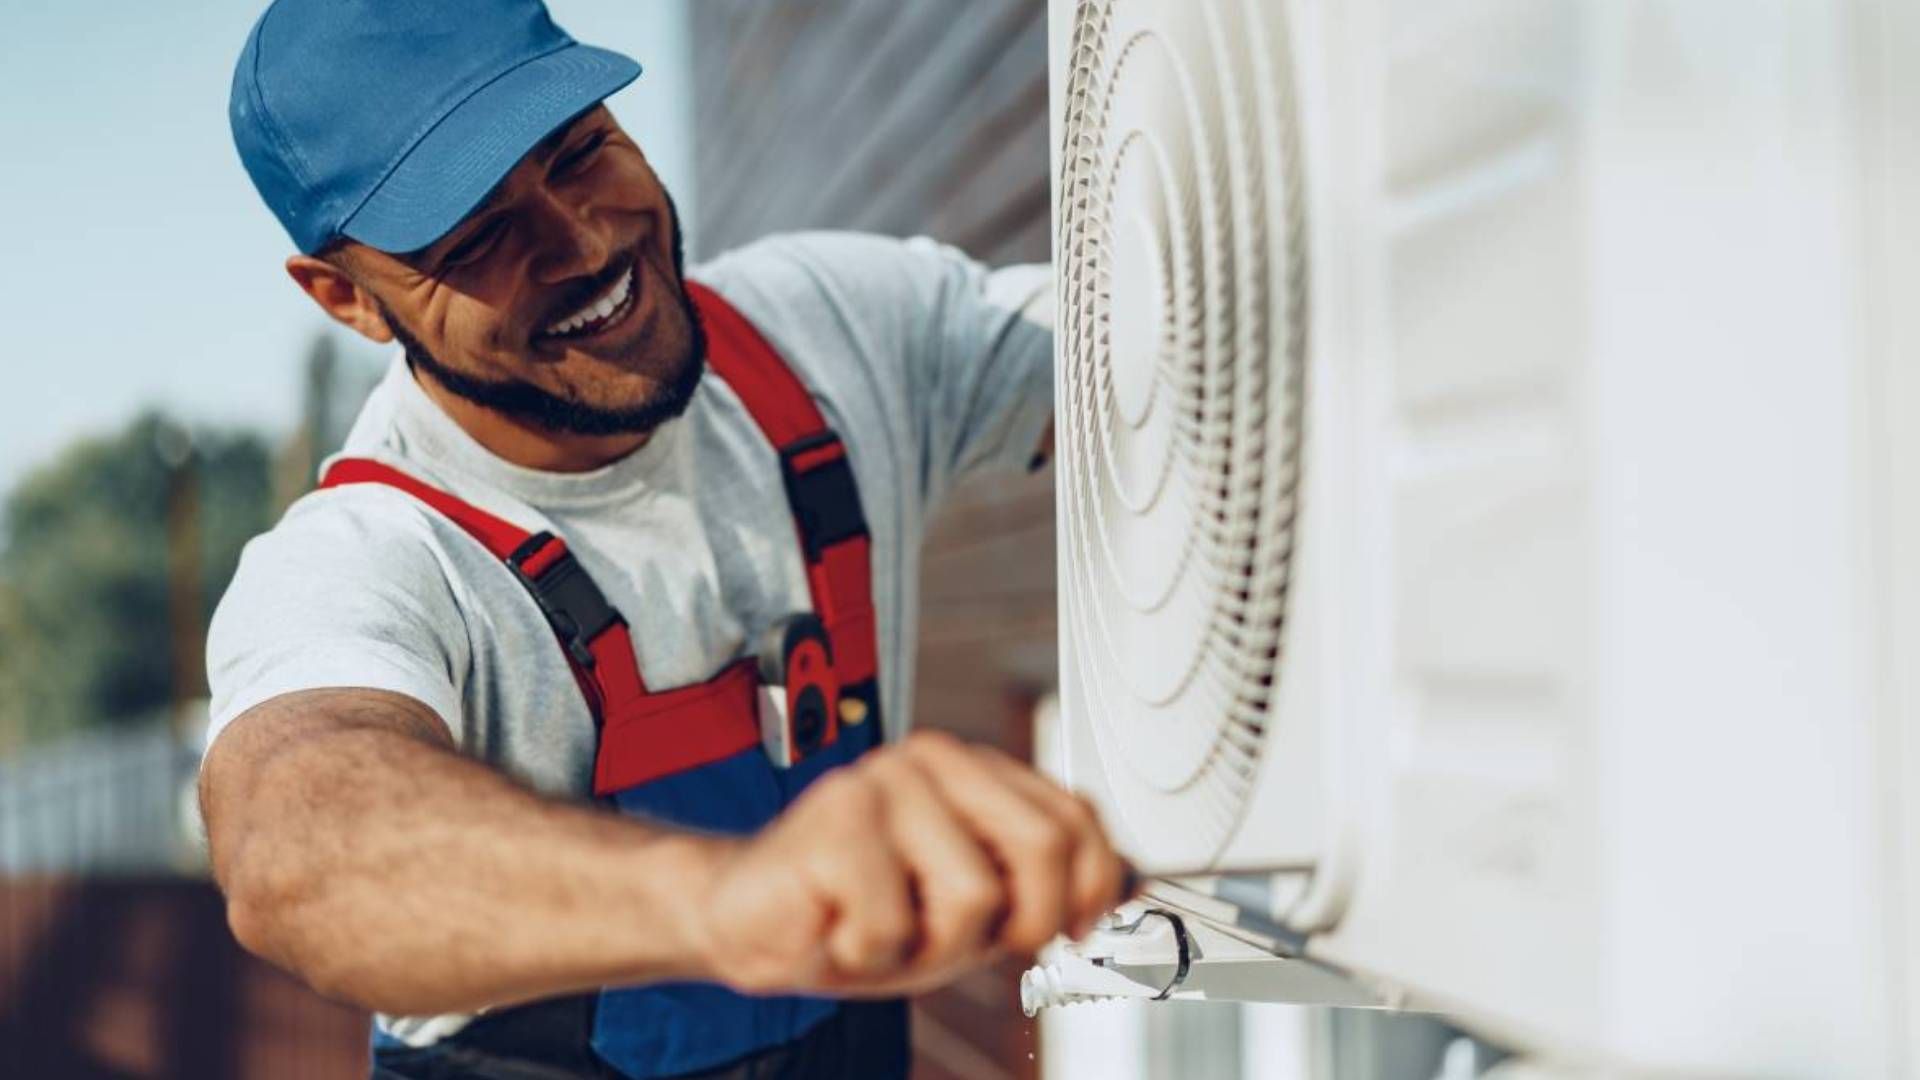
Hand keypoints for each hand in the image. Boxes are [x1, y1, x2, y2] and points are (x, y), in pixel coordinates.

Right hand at [686, 730, 1129, 997]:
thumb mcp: (974, 906)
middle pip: (1043, 845)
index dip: (1088, 891)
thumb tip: (1140, 884)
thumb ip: (1045, 883)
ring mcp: (882, 780)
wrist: (753, 923)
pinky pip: (896, 925)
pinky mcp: (835, 818)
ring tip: (883, 924)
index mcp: (975, 768)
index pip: (1077, 819)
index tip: (1056, 931)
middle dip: (1013, 922)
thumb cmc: (861, 913)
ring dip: (928, 944)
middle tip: (953, 938)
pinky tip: (840, 924)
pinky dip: (871, 952)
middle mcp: (932, 758)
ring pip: (972, 896)